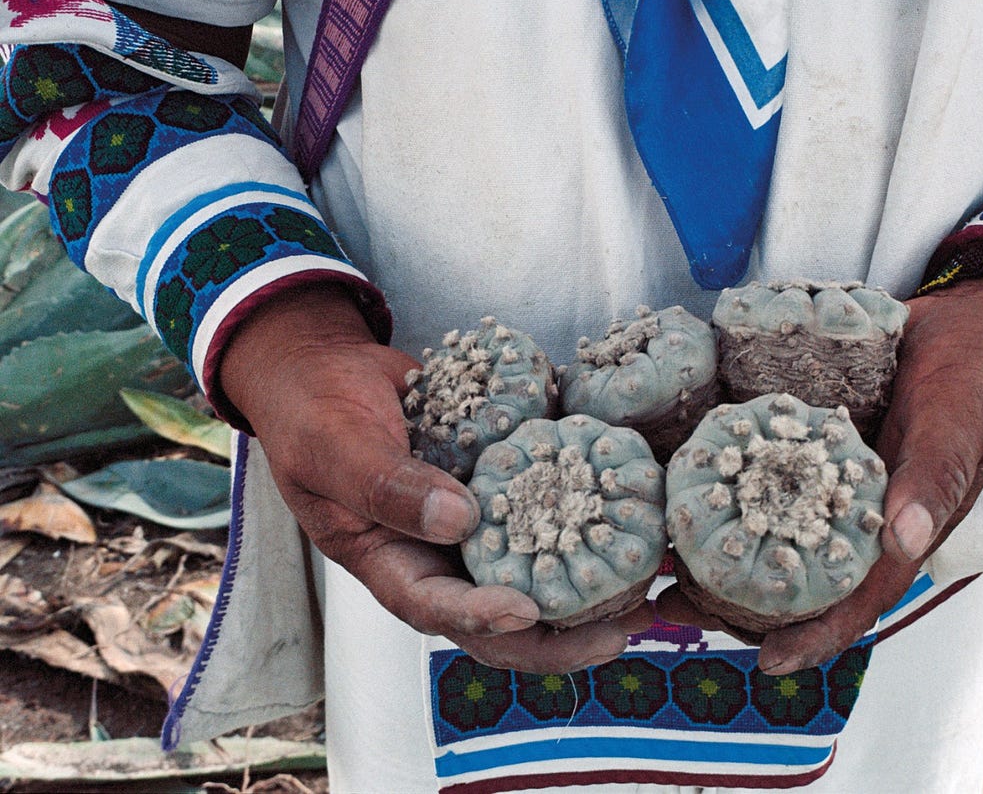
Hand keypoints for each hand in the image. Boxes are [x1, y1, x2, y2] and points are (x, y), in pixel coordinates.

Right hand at [219, 284, 652, 672]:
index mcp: (389, 564)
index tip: (528, 611)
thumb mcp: (334, 448)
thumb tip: (459, 520)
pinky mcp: (499, 488)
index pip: (437, 610)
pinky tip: (631, 513)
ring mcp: (472, 525)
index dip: (482, 619)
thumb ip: (384, 485)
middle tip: (622, 628)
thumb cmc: (314, 414)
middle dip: (562, 633)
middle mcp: (437, 556)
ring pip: (533, 569)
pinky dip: (583, 517)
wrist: (331, 371)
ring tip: (647, 587)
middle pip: (501, 616)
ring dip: (588, 585)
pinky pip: (543, 511)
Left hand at [656, 279, 982, 671]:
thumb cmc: (972, 382)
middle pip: (792, 575)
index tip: (764, 661)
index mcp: (895, 534)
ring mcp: (824, 483)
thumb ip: (932, 480)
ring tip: (658, 557)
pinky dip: (727, 482)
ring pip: (767, 527)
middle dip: (734, 600)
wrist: (964, 325)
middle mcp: (852, 517)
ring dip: (716, 546)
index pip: (853, 601)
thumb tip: (905, 542)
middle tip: (670, 606)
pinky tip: (680, 484)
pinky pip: (762, 472)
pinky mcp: (805, 445)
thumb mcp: (955, 427)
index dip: (813, 636)